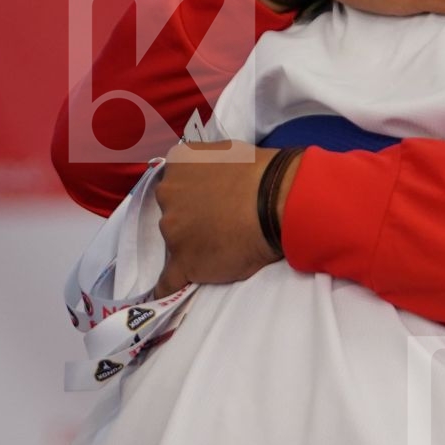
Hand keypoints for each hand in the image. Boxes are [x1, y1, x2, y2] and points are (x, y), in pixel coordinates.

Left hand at [152, 140, 300, 295]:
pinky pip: (167, 281)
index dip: (192, 195)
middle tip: (218, 224)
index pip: (175, 182)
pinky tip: (170, 292)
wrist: (277, 202)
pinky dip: (168, 287)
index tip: (209, 203)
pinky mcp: (183, 263)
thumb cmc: (263, 174)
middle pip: (171, 211)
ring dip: (189, 246)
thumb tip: (210, 180)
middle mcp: (167, 195)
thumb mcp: (227, 152)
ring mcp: (172, 232)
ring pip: (173, 242)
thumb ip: (207, 167)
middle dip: (189, 218)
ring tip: (220, 250)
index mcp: (177, 164)